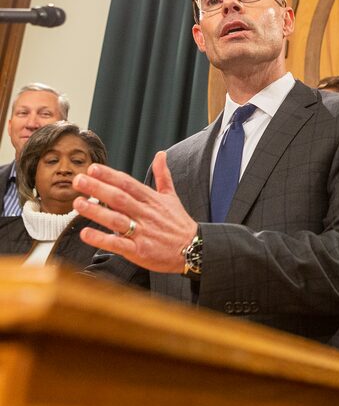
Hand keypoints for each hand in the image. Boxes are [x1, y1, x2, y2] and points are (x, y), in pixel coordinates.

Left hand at [73, 151, 197, 272]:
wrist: (194, 249)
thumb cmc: (179, 223)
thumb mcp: (172, 197)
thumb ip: (163, 175)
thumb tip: (161, 154)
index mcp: (152, 200)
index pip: (128, 184)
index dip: (110, 176)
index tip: (93, 168)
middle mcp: (146, 214)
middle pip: (120, 199)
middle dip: (98, 188)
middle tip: (78, 180)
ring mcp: (143, 233)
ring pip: (116, 220)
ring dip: (96, 211)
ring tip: (78, 203)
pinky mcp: (140, 251)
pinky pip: (118, 244)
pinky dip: (101, 239)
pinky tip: (86, 233)